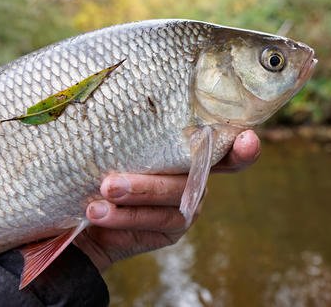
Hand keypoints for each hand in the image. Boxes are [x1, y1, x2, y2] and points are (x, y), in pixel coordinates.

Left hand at [74, 130, 260, 271]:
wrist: (82, 212)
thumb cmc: (102, 164)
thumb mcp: (113, 145)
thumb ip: (126, 134)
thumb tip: (112, 101)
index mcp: (189, 147)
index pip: (223, 144)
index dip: (241, 146)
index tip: (248, 140)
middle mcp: (196, 175)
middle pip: (188, 178)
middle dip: (147, 185)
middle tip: (109, 186)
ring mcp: (189, 203)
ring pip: (171, 202)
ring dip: (133, 203)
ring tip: (97, 205)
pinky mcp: (174, 229)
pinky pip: (155, 225)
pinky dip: (126, 221)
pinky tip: (99, 217)